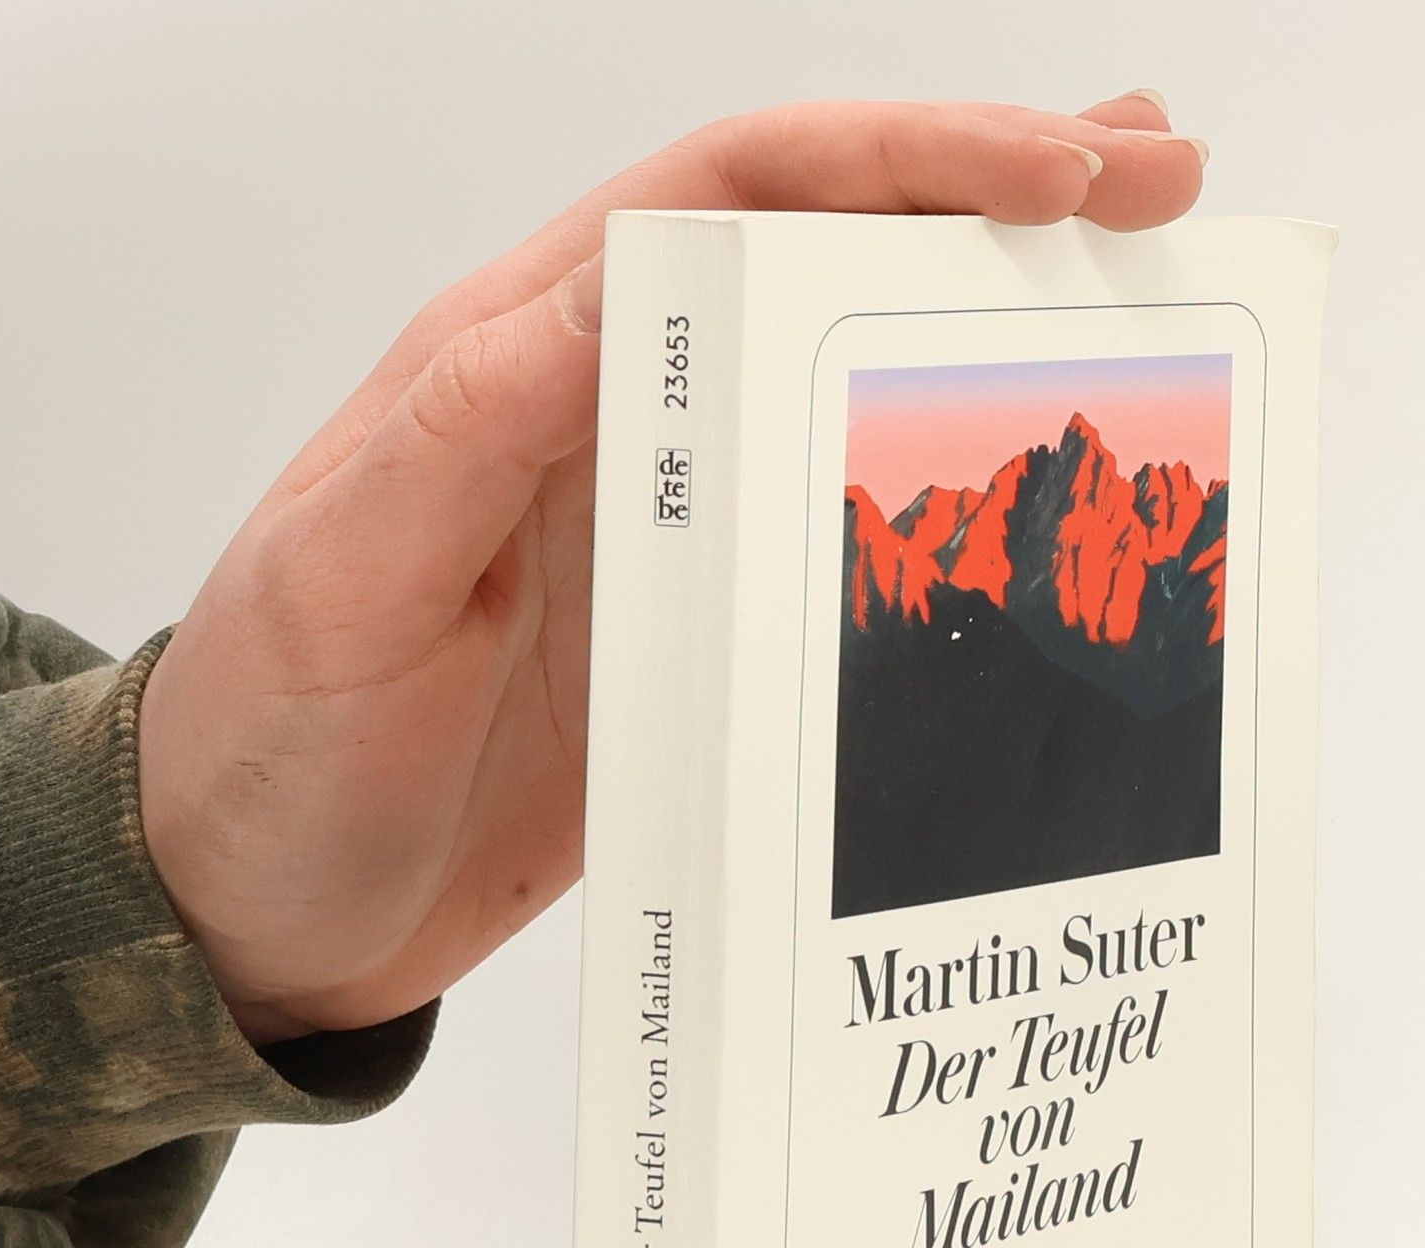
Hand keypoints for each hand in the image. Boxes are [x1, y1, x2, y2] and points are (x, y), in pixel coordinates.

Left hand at [138, 94, 1208, 1044]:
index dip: (902, 160)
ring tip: (1139, 286)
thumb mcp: (346, 577)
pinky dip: (940, 487)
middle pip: (819, 257)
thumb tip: (604, 294)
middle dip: (992, 203)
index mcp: (521, 359)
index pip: (732, 197)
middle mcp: (609, 415)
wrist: (266, 910)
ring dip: (984, 325)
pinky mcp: (697, 629)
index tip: (1054, 171)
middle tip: (1159, 185)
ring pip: (846, 381)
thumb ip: (464, 430)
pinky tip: (1026, 482)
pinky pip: (839, 530)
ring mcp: (666, 521)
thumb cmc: (271, 747)